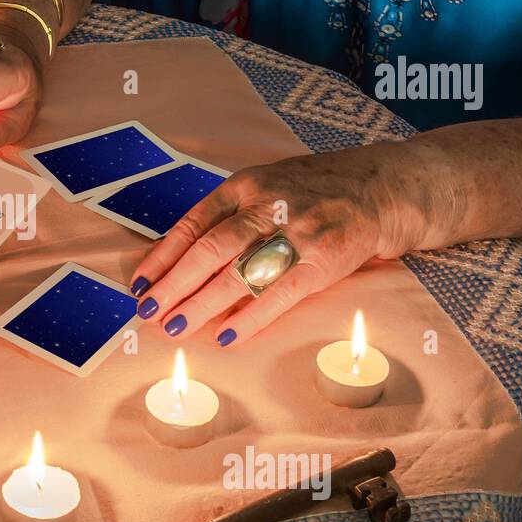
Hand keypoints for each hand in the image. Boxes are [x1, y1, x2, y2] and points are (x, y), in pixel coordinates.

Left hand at [131, 146, 424, 346]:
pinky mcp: (323, 260)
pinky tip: (224, 336)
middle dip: (173, 285)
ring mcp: (296, 232)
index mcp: (246, 185)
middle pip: (210, 250)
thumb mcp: (267, 185)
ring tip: (174, 327)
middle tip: (148, 312)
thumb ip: (229, 215)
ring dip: (201, 305)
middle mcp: (267, 205)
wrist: (383, 188)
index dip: (162, 256)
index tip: (139, 283)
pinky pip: (278, 295)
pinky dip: (248, 319)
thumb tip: (180, 259)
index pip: (193, 223)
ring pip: (238, 274)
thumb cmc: (315, 192)